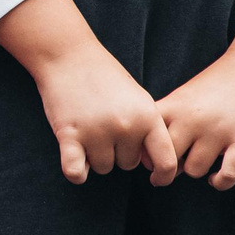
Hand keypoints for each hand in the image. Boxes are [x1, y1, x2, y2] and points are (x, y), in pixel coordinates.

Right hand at [0, 0, 178, 184]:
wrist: (68, 55)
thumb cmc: (104, 77)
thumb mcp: (138, 99)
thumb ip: (150, 129)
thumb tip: (153, 165)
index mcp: (148, 117)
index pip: (166, 162)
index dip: (163, 175)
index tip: (155, 179)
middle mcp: (125, 127)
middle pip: (128, 165)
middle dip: (118, 152)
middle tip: (105, 127)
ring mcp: (97, 131)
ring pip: (103, 167)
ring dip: (95, 156)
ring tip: (88, 129)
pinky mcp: (69, 134)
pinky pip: (75, 171)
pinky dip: (76, 173)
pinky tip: (76, 162)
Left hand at [155, 0, 234, 189]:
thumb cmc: (216, 85)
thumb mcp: (183, 95)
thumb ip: (165, 120)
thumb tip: (147, 156)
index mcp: (174, 106)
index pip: (146, 139)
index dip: (145, 155)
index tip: (149, 161)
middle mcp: (192, 119)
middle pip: (167, 159)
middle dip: (167, 170)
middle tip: (171, 172)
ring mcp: (218, 130)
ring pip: (194, 170)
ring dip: (197, 171)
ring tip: (201, 164)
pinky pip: (227, 175)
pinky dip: (220, 182)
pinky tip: (217, 178)